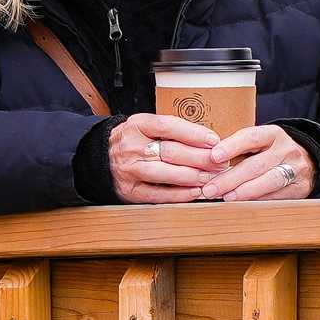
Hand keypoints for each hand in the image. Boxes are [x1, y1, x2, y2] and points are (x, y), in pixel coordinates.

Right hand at [108, 112, 223, 203]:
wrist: (100, 158)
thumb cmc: (134, 141)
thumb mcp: (147, 127)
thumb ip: (172, 132)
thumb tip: (208, 141)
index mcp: (138, 125)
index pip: (168, 126)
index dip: (193, 133)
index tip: (214, 140)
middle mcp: (131, 146)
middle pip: (169, 151)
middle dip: (199, 157)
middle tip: (219, 162)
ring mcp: (129, 169)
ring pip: (162, 172)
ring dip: (189, 176)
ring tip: (208, 177)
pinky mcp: (129, 190)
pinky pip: (156, 194)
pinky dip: (177, 195)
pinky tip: (193, 192)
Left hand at [199, 124, 314, 201]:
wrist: (309, 159)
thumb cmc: (274, 151)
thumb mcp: (261, 142)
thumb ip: (239, 149)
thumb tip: (206, 163)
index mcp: (273, 134)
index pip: (251, 137)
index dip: (232, 146)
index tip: (213, 156)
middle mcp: (286, 150)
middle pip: (256, 165)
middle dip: (230, 179)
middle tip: (210, 189)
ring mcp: (295, 169)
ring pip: (268, 182)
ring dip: (244, 192)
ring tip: (225, 198)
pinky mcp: (299, 188)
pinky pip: (277, 196)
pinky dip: (258, 201)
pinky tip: (242, 205)